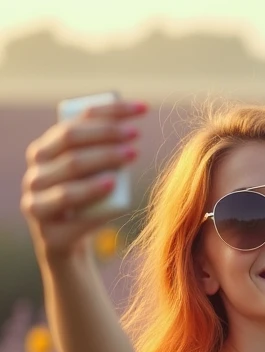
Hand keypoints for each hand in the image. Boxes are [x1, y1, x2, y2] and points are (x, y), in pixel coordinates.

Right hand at [20, 99, 146, 260]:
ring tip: (130, 156)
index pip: (75, 120)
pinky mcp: (48, 232)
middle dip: (106, 135)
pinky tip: (112, 188)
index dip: (110, 111)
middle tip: (136, 135)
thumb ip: (99, 150)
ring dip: (102, 163)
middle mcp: (35, 172)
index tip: (142, 109)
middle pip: (70, 144)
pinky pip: (71, 214)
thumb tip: (129, 124)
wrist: (68, 243)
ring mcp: (36, 202)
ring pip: (69, 176)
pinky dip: (93, 199)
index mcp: (44, 150)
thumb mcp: (92, 172)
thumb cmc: (85, 200)